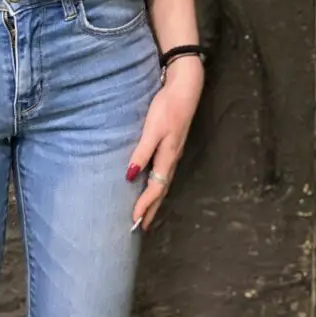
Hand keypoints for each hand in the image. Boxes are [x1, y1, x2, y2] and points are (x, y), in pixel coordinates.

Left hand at [127, 57, 203, 230]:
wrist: (185, 89)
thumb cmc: (167, 108)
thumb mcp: (153, 129)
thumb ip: (142, 151)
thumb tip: (130, 176)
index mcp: (168, 158)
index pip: (155, 188)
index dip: (145, 205)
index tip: (134, 221)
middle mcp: (172, 159)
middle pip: (161, 190)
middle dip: (152, 209)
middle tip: (142, 226)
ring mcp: (173, 153)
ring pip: (163, 182)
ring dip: (155, 199)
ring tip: (147, 212)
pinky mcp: (172, 145)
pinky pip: (164, 172)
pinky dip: (158, 184)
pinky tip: (152, 182)